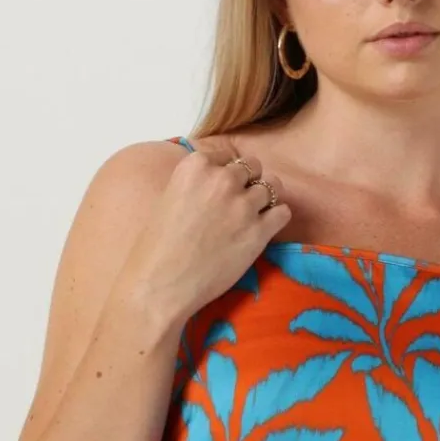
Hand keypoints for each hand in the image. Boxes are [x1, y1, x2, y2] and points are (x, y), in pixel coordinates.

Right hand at [117, 138, 291, 323]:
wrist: (160, 285)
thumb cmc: (157, 248)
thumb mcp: (170, 198)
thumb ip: (196, 183)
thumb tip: (215, 182)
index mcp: (195, 166)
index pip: (226, 156)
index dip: (226, 172)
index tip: (220, 189)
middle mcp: (222, 179)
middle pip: (252, 166)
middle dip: (247, 182)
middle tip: (238, 203)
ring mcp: (244, 205)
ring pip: (272, 186)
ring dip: (264, 199)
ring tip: (251, 216)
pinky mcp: (259, 231)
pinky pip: (283, 212)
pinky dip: (276, 218)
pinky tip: (262, 230)